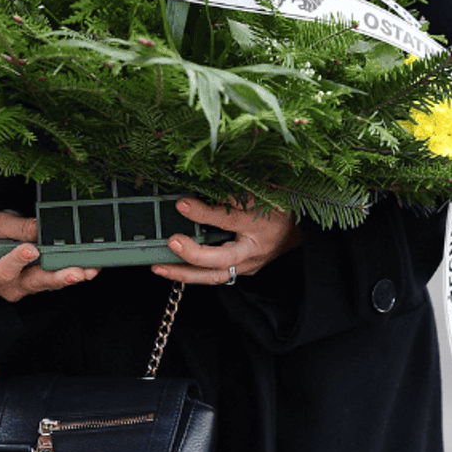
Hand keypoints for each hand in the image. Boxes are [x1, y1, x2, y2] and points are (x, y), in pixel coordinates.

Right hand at [0, 210, 99, 302]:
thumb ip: (17, 228)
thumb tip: (40, 227)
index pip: (3, 269)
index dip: (18, 260)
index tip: (31, 249)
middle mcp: (10, 286)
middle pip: (33, 283)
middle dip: (56, 277)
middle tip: (74, 272)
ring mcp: (29, 287)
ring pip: (50, 284)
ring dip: (71, 276)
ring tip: (88, 271)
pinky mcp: (44, 284)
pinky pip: (60, 280)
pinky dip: (75, 273)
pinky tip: (90, 268)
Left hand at [151, 196, 301, 285]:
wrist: (293, 231)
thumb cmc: (273, 206)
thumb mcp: (257, 191)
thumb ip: (230, 189)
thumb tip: (201, 174)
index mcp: (261, 224)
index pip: (229, 220)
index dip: (203, 213)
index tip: (181, 203)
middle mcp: (253, 249)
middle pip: (222, 258)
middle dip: (194, 253)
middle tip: (171, 241)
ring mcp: (247, 265)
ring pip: (214, 276)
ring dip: (184, 273)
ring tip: (158, 267)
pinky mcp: (240, 272)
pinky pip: (213, 277)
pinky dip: (191, 275)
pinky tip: (171, 270)